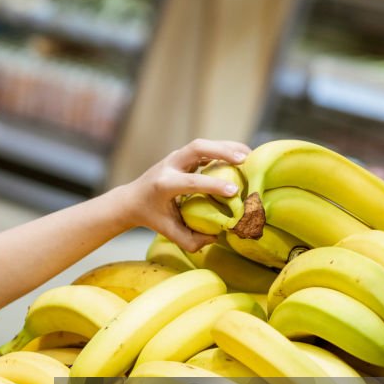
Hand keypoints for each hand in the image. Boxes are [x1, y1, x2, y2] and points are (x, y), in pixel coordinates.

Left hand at [115, 138, 251, 251]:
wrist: (132, 199)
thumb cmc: (152, 217)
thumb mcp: (168, 231)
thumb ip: (190, 239)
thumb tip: (216, 236)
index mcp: (164, 184)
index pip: (191, 181)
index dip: (213, 185)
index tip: (234, 191)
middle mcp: (169, 166)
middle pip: (196, 148)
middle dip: (221, 151)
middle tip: (246, 159)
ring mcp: (174, 157)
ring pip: (201, 144)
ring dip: (226, 146)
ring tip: (250, 155)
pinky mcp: (181, 154)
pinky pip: (204, 147)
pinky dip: (223, 148)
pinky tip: (241, 156)